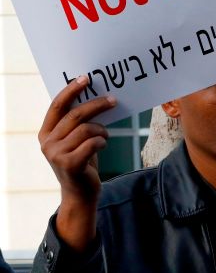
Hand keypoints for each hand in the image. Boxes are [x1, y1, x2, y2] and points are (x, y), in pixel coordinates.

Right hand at [39, 78, 114, 250]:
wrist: (80, 193)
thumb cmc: (82, 161)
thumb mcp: (74, 140)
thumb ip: (76, 123)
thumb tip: (94, 96)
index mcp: (45, 133)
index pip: (56, 106)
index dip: (71, 90)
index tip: (86, 78)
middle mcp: (47, 142)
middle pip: (75, 115)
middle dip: (97, 105)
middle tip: (113, 100)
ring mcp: (55, 154)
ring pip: (87, 129)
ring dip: (102, 130)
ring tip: (104, 135)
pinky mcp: (69, 164)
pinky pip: (93, 143)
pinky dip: (102, 141)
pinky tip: (102, 145)